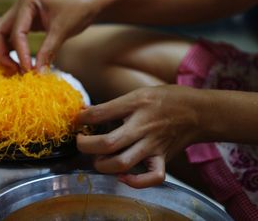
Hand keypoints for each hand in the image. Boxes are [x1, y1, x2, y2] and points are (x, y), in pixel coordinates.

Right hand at [0, 0, 100, 70]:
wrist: (92, 1)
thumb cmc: (80, 9)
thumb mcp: (62, 31)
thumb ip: (47, 52)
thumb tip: (37, 73)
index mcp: (28, 0)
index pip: (16, 31)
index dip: (20, 53)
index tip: (27, 70)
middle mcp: (21, 3)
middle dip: (2, 51)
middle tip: (14, 70)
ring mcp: (22, 11)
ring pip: (2, 32)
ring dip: (5, 50)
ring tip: (17, 68)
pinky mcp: (28, 19)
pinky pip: (13, 34)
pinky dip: (14, 48)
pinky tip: (22, 61)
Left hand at [76, 85, 204, 187]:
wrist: (199, 111)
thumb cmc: (166, 99)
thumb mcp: (138, 93)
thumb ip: (113, 105)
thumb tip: (86, 112)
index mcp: (135, 105)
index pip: (101, 113)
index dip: (83, 118)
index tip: (77, 120)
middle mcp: (142, 127)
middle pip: (108, 143)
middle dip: (86, 146)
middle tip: (80, 142)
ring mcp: (153, 146)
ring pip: (123, 163)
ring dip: (103, 165)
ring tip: (97, 158)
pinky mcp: (163, 159)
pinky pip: (152, 177)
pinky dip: (135, 182)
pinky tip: (122, 177)